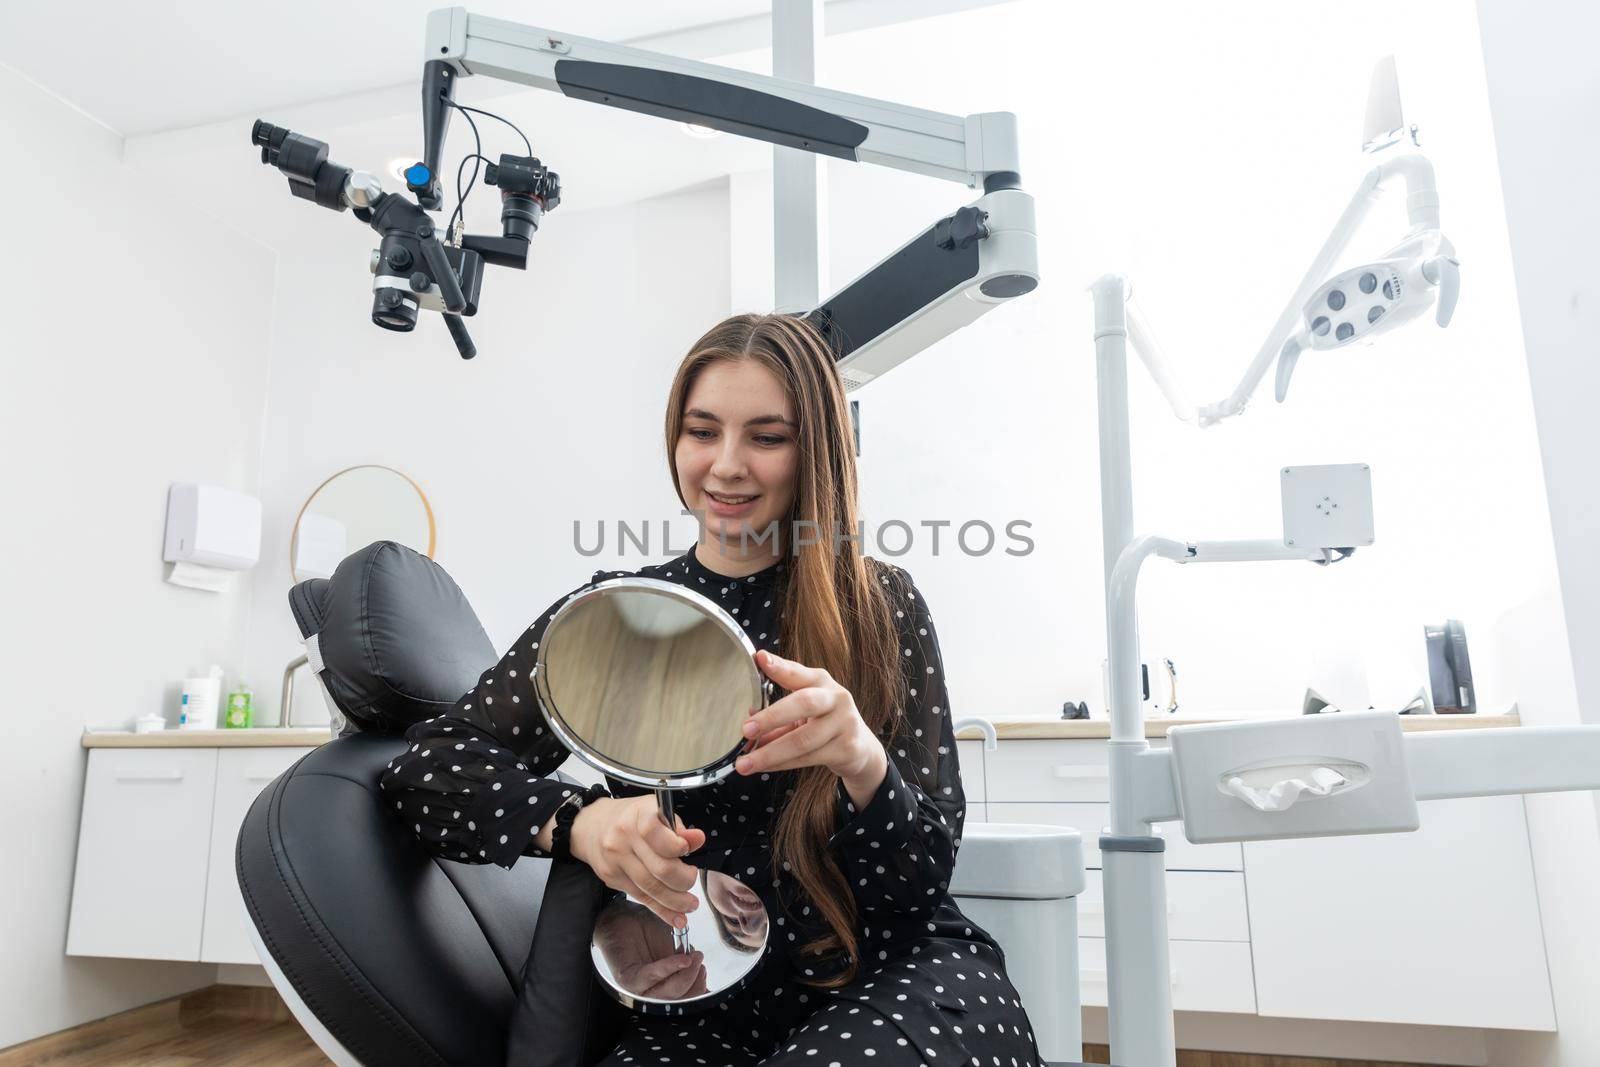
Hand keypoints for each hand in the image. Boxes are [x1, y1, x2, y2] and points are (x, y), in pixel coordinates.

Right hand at [570, 795, 705, 929]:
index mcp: (638, 816)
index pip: (659, 834)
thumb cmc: (630, 818)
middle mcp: (624, 839)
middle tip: (692, 878)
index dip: (679, 846)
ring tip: (690, 904)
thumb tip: (697, 839)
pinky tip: (676, 917)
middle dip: (684, 880)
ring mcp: (615, 861)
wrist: (590, 827)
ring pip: (650, 888)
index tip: (688, 850)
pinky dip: (661, 910)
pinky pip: (641, 898)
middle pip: (660, 868)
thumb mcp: (654, 811)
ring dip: (675, 901)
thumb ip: (678, 827)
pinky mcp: (612, 879)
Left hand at [593, 899, 707, 998]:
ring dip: (684, 977)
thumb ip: (687, 960)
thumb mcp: (675, 947)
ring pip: (665, 994)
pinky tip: (681, 959)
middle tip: (700, 961)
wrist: (623, 914)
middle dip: (694, 982)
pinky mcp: (626, 979)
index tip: (704, 969)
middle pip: (677, 1001)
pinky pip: (650, 977)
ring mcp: (637, 989)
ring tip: (693, 959)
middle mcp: (649, 993)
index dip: (697, 988)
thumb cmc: (649, 931)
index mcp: (662, 987)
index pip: (683, 1000)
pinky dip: (668, 968)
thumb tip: (703, 972)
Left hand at [738, 650, 886, 793]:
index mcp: (821, 682)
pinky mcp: (847, 749)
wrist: (860, 748)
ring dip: (770, 753)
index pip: (798, 673)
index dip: (780, 667)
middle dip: (772, 716)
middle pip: (804, 703)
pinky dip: (781, 764)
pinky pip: (807, 759)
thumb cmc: (824, 722)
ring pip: (802, 740)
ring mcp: (845, 723)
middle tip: (746, 729)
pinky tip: (763, 767)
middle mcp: (836, 698)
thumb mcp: (805, 711)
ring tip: (744, 763)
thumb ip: (778, 714)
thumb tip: (747, 728)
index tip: (760, 659)